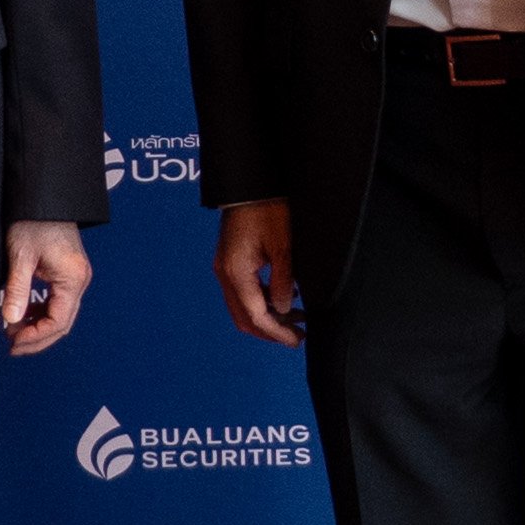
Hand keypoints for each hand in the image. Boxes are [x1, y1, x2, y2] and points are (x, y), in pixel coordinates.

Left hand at [0, 220, 91, 354]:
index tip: (14, 342)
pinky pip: (58, 301)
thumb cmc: (35, 221)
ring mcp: (75, 277)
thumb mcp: (21, 256)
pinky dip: (41, 312)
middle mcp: (79, 280)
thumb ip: (17, 289)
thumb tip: (11, 319)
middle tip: (13, 346)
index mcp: (72, 279)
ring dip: (38, 327)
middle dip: (37, 338)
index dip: (36, 337)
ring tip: (14, 331)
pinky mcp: (67, 272)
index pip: (58, 322)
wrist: (44, 198)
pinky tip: (24, 314)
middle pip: (62, 323)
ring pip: (60, 314)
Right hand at [213, 198, 302, 348]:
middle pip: (244, 317)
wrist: (251, 183)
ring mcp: (226, 267)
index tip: (296, 340)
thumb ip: (283, 280)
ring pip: (244, 306)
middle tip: (297, 336)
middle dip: (270, 330)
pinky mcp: (232, 260)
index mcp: (236, 271)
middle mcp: (226, 273)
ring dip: (269, 316)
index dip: (276, 332)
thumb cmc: (267, 208)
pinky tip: (286, 297)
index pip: (255, 315)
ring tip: (298, 318)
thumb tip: (285, 308)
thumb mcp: (283, 246)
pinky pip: (245, 290)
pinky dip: (264, 300)